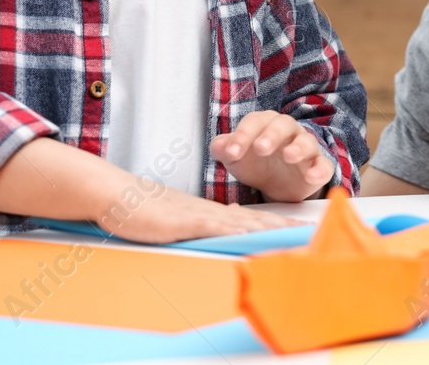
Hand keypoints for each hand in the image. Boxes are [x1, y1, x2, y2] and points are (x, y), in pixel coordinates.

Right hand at [97, 177, 297, 242]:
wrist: (118, 195)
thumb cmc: (144, 209)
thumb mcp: (183, 215)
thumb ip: (211, 217)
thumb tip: (236, 217)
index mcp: (212, 212)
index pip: (252, 219)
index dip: (277, 224)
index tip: (299, 229)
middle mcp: (211, 212)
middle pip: (255, 219)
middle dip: (283, 226)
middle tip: (310, 230)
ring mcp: (199, 215)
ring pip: (242, 221)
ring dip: (269, 228)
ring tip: (293, 232)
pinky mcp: (185, 220)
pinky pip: (215, 225)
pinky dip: (235, 231)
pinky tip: (251, 233)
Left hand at [212, 111, 337, 202]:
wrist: (277, 184)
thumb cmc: (256, 163)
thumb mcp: (237, 158)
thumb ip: (225, 150)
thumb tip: (218, 146)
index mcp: (265, 124)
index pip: (254, 122)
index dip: (243, 136)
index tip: (232, 153)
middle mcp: (288, 131)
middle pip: (283, 125)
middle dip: (272, 135)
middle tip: (260, 148)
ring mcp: (305, 147)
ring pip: (306, 142)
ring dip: (298, 148)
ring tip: (289, 156)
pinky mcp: (318, 166)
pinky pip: (324, 165)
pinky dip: (320, 170)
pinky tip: (311, 176)